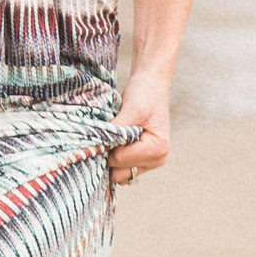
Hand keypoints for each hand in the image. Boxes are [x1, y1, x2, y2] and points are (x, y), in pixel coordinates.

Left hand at [108, 71, 172, 186]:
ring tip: (109, 136)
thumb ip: (116, 130)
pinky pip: (120, 167)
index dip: (106, 146)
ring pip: (118, 172)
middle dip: (107, 155)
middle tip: (103, 134)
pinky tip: (112, 140)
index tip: (103, 130)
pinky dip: (112, 156)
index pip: (119, 160)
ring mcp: (150, 161)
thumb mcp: (130, 110)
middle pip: (119, 172)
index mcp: (158, 149)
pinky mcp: (141, 158)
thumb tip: (97, 146)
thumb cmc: (143, 94)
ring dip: (109, 156)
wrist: (150, 84)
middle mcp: (158, 159)